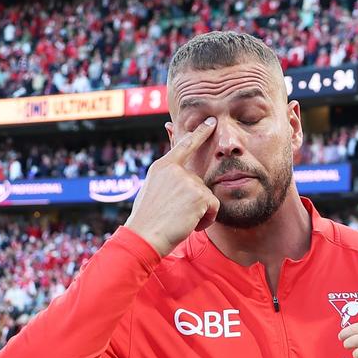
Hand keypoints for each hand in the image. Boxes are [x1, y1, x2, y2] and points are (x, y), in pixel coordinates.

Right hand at [125, 117, 220, 255]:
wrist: (144, 236)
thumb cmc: (147, 220)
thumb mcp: (152, 191)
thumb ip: (168, 180)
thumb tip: (181, 176)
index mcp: (162, 166)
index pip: (184, 145)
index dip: (200, 133)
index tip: (211, 122)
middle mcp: (175, 170)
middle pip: (199, 183)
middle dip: (193, 202)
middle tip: (175, 215)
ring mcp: (187, 180)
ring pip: (206, 196)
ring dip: (199, 213)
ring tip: (179, 221)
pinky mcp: (199, 194)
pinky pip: (214, 207)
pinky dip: (206, 220)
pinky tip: (190, 224)